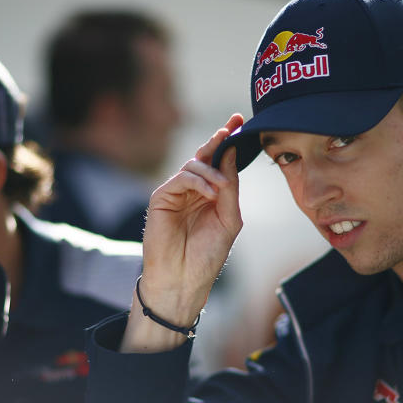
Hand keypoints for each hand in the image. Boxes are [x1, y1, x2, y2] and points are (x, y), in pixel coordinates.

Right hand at [123, 114, 244, 351]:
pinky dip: (199, 181)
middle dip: (219, 139)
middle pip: (205, 156)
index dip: (228, 142)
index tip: (240, 122)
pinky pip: (182, 177)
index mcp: (210, 195)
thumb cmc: (206, 255)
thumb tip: (231, 153)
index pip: (220, 162)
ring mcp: (176, 193)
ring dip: (211, 170)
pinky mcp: (161, 197)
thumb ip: (230, 187)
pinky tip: (210, 193)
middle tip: (231, 126)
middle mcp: (193, 190)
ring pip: (194, 164)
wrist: (184, 280)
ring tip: (221, 188)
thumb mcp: (229, 219)